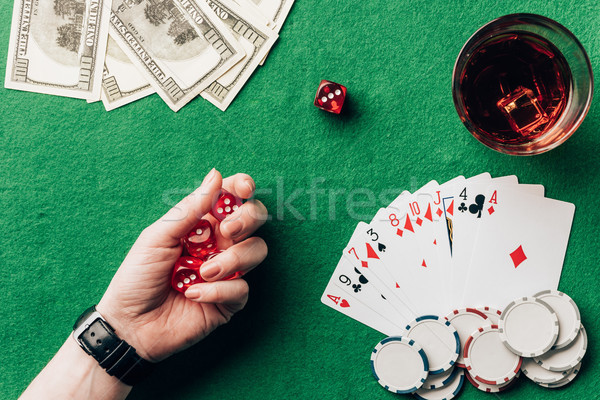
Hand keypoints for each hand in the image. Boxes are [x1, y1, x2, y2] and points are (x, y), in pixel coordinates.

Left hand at [96, 169, 267, 361]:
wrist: (129, 324)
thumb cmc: (138, 277)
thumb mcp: (158, 236)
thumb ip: (189, 208)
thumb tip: (216, 175)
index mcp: (202, 224)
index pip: (231, 197)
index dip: (242, 187)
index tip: (242, 189)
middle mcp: (219, 244)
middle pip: (255, 219)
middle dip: (247, 219)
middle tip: (227, 231)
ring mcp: (227, 271)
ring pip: (256, 251)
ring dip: (233, 259)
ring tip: (203, 272)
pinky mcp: (229, 300)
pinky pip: (242, 289)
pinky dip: (219, 290)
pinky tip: (194, 294)